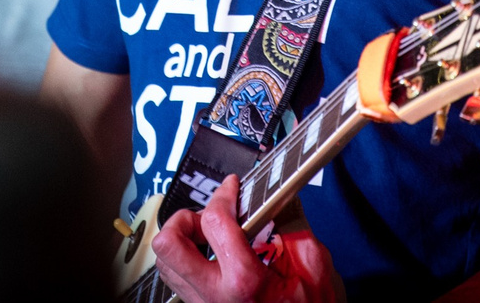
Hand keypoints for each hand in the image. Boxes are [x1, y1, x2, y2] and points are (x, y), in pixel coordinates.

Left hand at [150, 175, 341, 302]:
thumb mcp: (314, 267)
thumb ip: (293, 225)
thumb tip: (278, 195)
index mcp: (244, 281)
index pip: (215, 222)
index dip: (223, 195)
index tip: (231, 187)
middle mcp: (215, 294)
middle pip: (168, 244)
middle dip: (184, 219)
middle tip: (208, 218)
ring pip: (165, 262)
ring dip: (182, 239)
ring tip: (208, 236)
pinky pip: (176, 278)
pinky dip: (186, 259)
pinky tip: (210, 255)